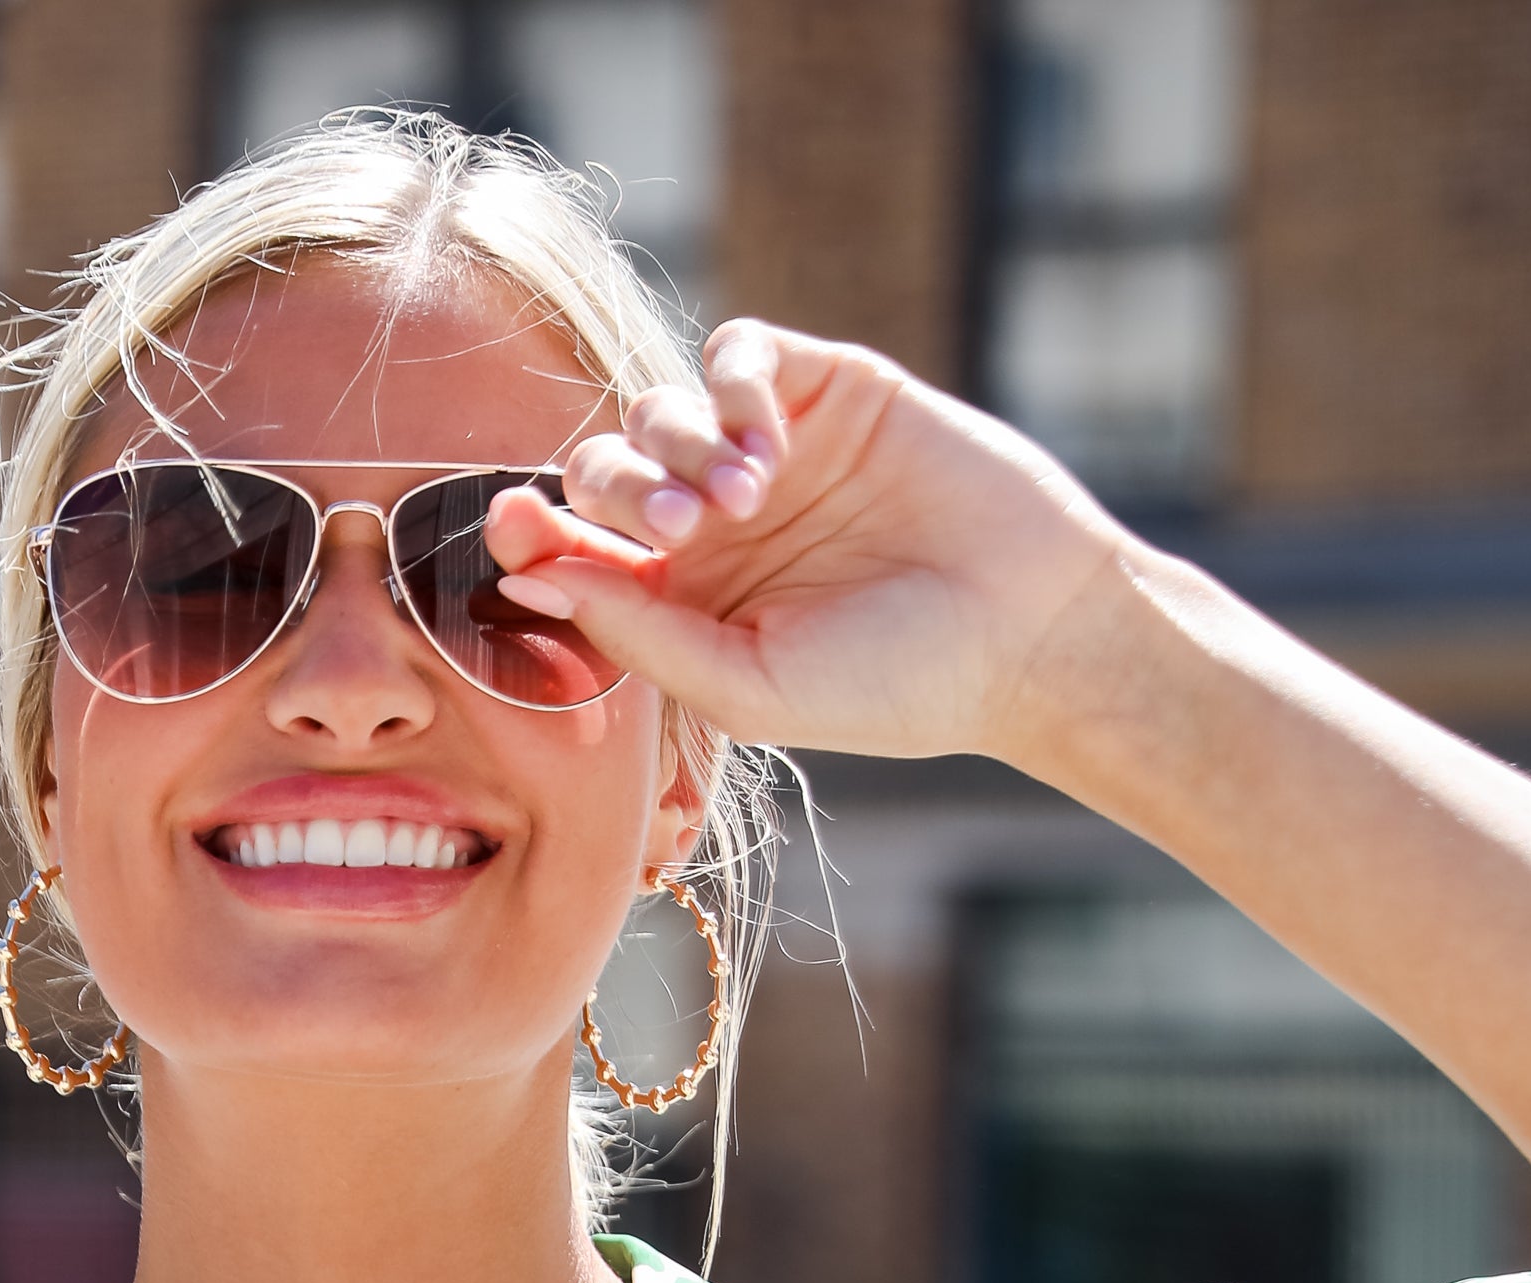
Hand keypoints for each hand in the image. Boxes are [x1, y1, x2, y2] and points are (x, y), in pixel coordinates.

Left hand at [486, 327, 1132, 769]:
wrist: (1023, 629)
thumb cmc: (892, 684)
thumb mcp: (746, 683)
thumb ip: (639, 630)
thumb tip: (532, 577)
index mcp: (682, 601)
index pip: (575, 552)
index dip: (528, 532)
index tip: (507, 523)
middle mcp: (711, 523)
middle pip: (603, 469)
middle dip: (617, 489)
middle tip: (681, 529)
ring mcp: (766, 449)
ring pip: (661, 408)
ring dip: (683, 446)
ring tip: (750, 499)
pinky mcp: (822, 386)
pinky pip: (736, 351)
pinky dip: (734, 383)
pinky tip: (770, 440)